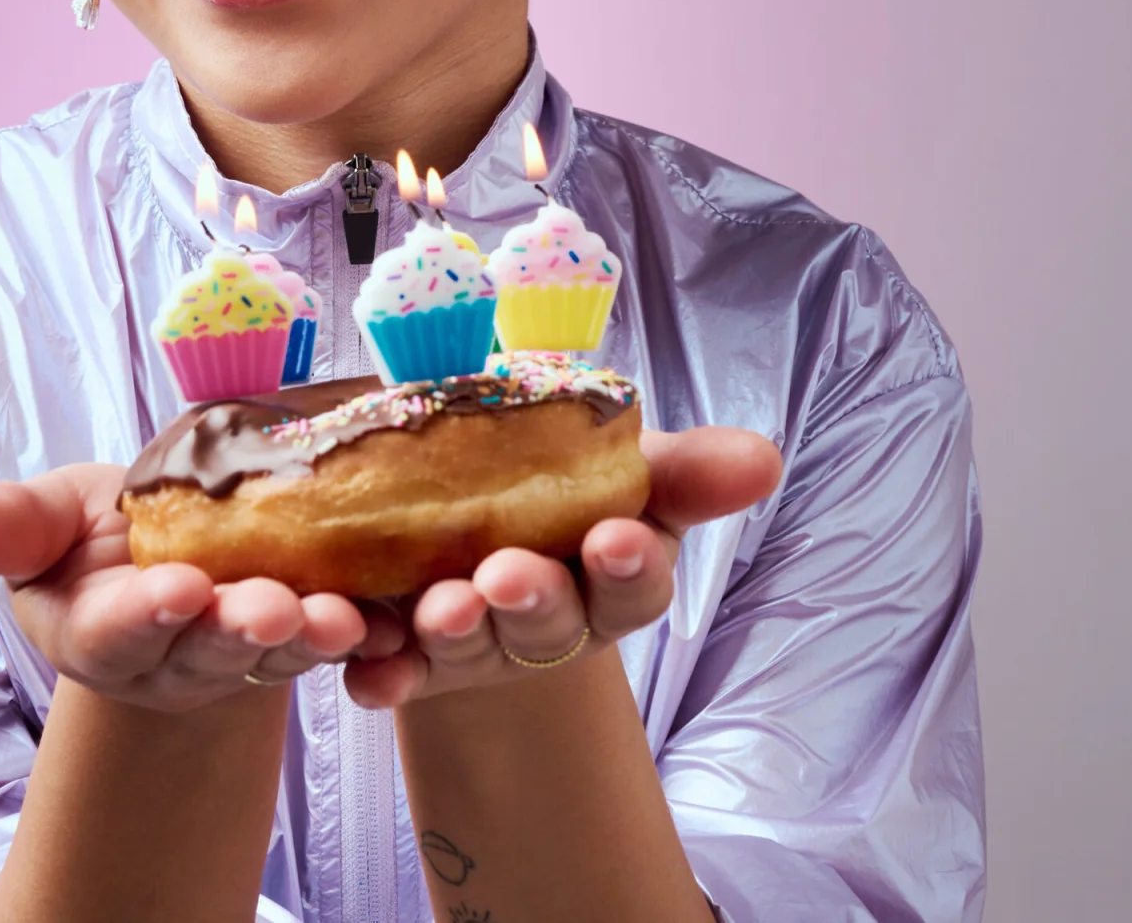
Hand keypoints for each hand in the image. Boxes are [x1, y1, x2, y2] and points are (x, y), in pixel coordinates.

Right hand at [0, 464, 401, 712]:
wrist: (169, 555)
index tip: (177, 590)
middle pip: (210, 647)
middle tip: (274, 607)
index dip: (146, 614)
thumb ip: (15, 528)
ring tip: (341, 618)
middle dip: (242, 629)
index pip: (118, 630)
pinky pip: (339, 642)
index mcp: (104, 628)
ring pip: (280, 650)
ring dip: (311, 636)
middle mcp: (177, 652)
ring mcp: (245, 651)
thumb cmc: (102, 538)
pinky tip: (392, 619)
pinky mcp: (304, 636)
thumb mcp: (51, 523)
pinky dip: (367, 634)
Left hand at [342, 425, 782, 707]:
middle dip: (532, 600)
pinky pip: (392, 672)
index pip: (631, 583)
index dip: (624, 567)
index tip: (613, 538)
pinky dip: (382, 673)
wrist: (469, 513)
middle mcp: (546, 623)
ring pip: (468, 645)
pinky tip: (367, 673)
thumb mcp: (626, 470)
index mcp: (607, 578)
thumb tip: (763, 457)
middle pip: (548, 622)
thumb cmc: (564, 492)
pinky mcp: (408, 655)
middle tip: (508, 574)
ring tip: (441, 607)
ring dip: (456, 630)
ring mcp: (476, 643)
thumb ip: (687, 469)